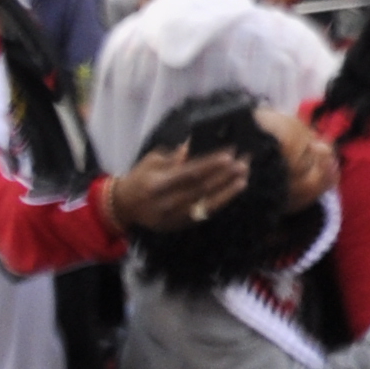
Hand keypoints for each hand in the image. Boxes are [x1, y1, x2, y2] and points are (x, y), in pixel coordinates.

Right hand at [103, 143, 249, 236]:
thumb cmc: (141, 178)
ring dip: (229, 188)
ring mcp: (174, 217)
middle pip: (201, 188)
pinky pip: (205, 212)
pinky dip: (222, 200)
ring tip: (244, 174)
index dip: (210, 164)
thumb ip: (175, 156)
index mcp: (157, 184)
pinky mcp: (180, 224)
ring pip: (207, 203)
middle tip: (243, 162)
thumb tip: (195, 144)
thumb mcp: (152, 161)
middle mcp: (166, 203)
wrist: (125, 207)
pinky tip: (235, 188)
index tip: (229, 153)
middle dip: (225, 175)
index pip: (189, 173)